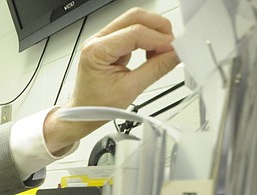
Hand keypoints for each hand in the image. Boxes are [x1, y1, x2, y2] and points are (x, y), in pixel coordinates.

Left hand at [44, 8, 180, 152]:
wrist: (83, 112)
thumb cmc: (96, 105)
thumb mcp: (130, 89)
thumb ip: (156, 69)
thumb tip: (176, 55)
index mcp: (97, 51)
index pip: (134, 33)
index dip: (158, 39)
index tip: (173, 49)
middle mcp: (97, 41)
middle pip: (134, 17)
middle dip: (157, 28)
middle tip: (171, 46)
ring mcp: (102, 40)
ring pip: (134, 21)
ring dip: (153, 33)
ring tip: (160, 52)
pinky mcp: (109, 44)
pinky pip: (132, 31)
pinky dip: (146, 39)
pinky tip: (151, 53)